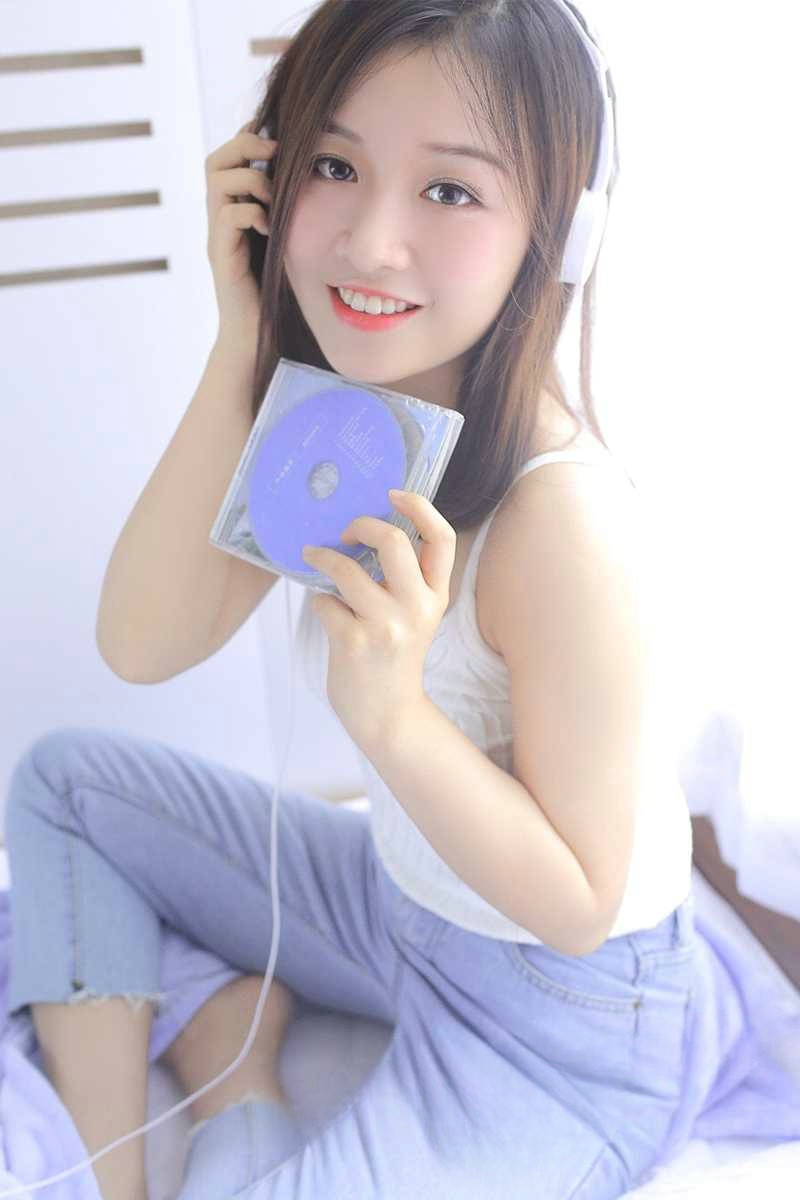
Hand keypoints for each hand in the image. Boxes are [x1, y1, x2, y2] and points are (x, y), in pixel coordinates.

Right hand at [205, 118, 276, 345]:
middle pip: (215, 160)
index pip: (229, 159)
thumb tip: (319, 182)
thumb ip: (290, 214)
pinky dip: (250, 214)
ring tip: (271, 198)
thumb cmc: (276, 294)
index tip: (276, 130)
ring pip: (218, 181)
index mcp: (235, 212)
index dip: (248, 137)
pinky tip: (269, 229)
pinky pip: (228, 217)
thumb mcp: (287, 243)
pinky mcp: (222, 258)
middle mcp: (221, 220)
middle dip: (245, 145)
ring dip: (251, 180)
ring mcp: (218, 238)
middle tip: (274, 150)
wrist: (256, 337)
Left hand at [302, 490, 456, 748]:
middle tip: (344, 530)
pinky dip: (318, 601)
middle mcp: (417, 608)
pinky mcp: (353, 642)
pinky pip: (324, 603)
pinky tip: (323, 608)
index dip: (418, 507)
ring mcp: (385, 626)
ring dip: (322, 558)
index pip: (442, 539)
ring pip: (346, 569)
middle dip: (361, 525)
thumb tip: (365, 531)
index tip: (393, 494)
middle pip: (394, 541)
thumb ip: (404, 580)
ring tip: (313, 556)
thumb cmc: (395, 659)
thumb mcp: (416, 617)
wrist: (388, 716)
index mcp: (436, 597)